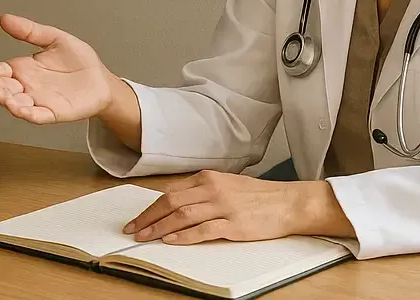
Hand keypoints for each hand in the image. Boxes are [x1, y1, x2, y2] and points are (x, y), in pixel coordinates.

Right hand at [0, 13, 115, 123]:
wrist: (101, 79)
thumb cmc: (78, 61)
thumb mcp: (54, 39)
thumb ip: (30, 31)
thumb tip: (4, 18)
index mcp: (24, 69)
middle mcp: (27, 86)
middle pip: (4, 87)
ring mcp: (39, 101)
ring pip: (17, 103)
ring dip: (6, 100)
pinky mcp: (54, 113)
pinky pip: (38, 115)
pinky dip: (28, 113)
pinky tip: (19, 109)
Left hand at [122, 171, 346, 244]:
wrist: (287, 202)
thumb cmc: (257, 196)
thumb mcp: (226, 185)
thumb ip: (202, 192)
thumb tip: (176, 204)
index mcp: (208, 178)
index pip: (171, 192)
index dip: (151, 207)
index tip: (138, 219)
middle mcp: (212, 189)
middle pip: (171, 203)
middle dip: (148, 218)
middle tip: (133, 230)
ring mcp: (223, 206)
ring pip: (182, 216)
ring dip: (159, 228)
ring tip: (145, 238)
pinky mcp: (234, 224)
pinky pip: (203, 230)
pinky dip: (184, 236)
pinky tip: (171, 241)